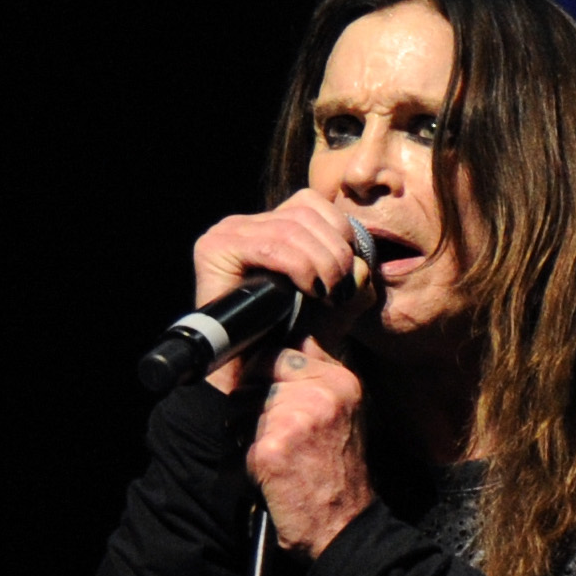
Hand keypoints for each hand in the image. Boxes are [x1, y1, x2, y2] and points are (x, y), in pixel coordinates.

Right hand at [187, 194, 378, 395]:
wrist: (255, 372)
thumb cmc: (293, 337)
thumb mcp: (335, 302)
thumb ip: (354, 279)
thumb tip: (361, 264)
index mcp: (270, 225)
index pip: (313, 203)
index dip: (341, 232)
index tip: (350, 272)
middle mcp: (245, 224)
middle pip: (305, 213)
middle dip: (336, 253)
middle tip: (340, 291)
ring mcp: (227, 234)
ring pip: (291, 228)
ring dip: (322, 263)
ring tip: (326, 295)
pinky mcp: (214, 250)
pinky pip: (270, 246)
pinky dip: (299, 267)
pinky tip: (308, 290)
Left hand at [245, 341, 373, 555]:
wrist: (344, 527)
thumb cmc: (339, 476)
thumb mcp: (344, 416)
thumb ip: (314, 383)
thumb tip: (272, 353)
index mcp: (342, 382)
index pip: (284, 352)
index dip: (268, 372)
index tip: (272, 395)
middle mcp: (322, 393)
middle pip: (258, 374)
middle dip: (254, 400)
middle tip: (276, 434)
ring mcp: (296, 417)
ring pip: (241, 403)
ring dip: (245, 429)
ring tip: (275, 455)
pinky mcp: (272, 445)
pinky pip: (237, 438)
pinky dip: (245, 459)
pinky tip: (270, 474)